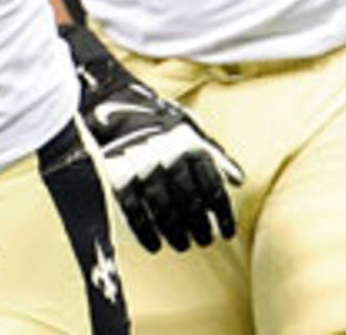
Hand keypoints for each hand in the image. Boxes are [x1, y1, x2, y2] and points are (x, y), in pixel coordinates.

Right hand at [61, 23, 243, 253]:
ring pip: (164, 211)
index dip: (222, 215)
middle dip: (199, 227)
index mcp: (189, 145)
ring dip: (175, 232)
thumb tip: (238, 180)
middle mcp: (168, 156)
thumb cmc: (155, 119)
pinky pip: (134, 210)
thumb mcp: (189, 128)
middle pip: (189, 203)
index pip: (212, 188)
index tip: (227, 232)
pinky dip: (145, 231)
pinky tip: (154, 244)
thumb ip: (213, 153)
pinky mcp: (118, 175)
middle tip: (203, 240)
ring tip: (181, 244)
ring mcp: (141, 166)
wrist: (108, 102)